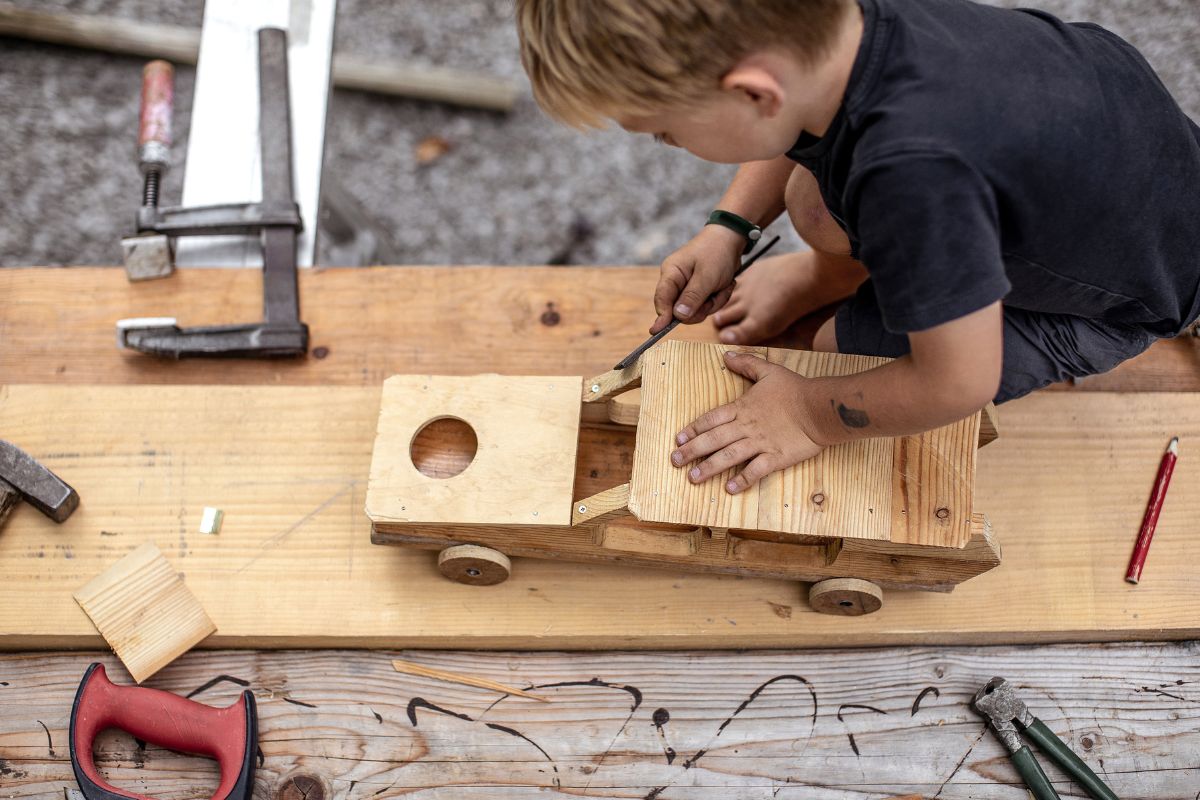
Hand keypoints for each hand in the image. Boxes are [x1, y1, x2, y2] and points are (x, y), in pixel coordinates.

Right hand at [651, 225, 745, 332]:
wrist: (732, 238)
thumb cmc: (717, 252)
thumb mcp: (706, 276)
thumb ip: (692, 297)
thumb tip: (677, 316)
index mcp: (671, 273)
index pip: (662, 299)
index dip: (661, 316)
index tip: (657, 331)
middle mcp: (676, 281)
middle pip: (681, 310)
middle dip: (702, 307)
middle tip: (715, 295)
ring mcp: (687, 286)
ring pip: (696, 310)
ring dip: (713, 302)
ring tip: (724, 286)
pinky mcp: (698, 290)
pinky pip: (706, 305)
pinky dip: (718, 298)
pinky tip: (725, 285)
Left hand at [669, 351, 825, 493]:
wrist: (821, 408)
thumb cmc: (796, 389)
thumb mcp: (769, 370)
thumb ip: (746, 363)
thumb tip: (727, 354)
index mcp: (742, 407)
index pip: (711, 419)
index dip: (693, 430)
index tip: (678, 439)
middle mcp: (746, 426)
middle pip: (713, 439)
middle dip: (691, 451)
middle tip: (674, 461)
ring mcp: (760, 443)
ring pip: (728, 456)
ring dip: (709, 467)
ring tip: (693, 478)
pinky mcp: (776, 457)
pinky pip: (755, 470)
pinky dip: (742, 480)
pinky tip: (730, 488)